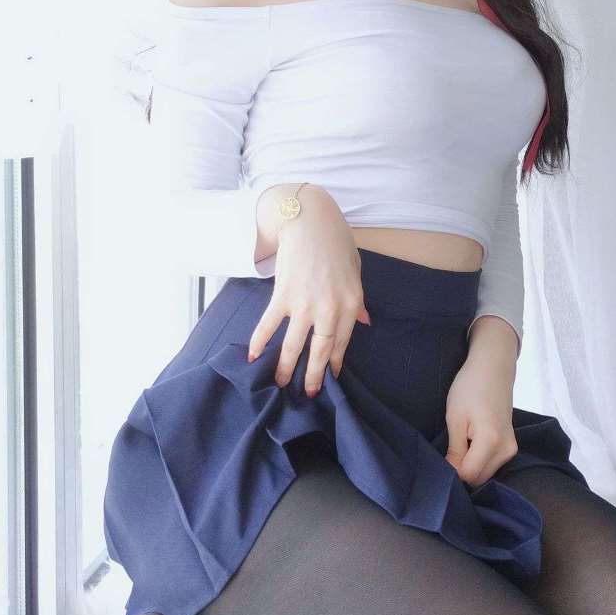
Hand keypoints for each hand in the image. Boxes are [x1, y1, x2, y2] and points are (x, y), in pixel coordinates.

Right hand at [247, 187, 370, 394]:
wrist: (310, 220)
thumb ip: (357, 300)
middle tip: (307, 394)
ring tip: (279, 384)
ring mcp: (305, 304)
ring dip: (285, 367)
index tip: (329, 377)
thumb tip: (363, 322)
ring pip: (294, 344)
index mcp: (352, 303)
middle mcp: (330, 308)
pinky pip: (269, 324)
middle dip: (312, 375)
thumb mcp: (355, 271)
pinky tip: (252, 356)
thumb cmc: (335, 243)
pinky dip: (259, 341)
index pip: (342, 342)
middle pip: (320, 349)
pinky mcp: (283, 296)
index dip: (334, 362)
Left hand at [443, 353, 518, 486]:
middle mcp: (506, 450)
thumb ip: (455, 451)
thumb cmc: (470, 387)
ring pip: (485, 474)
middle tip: (448, 449)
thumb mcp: (455, 418)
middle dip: (461, 471)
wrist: (493, 368)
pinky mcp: (511, 446)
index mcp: (491, 442)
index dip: (451, 472)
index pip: (468, 475)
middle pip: (478, 479)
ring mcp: (511, 449)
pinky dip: (478, 461)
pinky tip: (470, 443)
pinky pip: (491, 464)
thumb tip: (451, 474)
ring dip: (469, 466)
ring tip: (460, 442)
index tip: (440, 459)